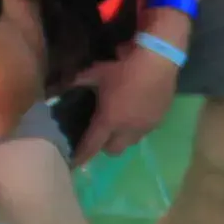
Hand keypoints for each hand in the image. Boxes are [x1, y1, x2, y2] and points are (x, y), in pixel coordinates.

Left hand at [78, 46, 177, 160]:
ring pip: (130, 142)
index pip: (92, 145)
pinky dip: (137, 126)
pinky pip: (144, 131)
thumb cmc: (124, 68)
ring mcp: (145, 127)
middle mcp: (127, 130)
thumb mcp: (97, 72)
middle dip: (105, 146)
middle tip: (101, 133)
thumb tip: (64, 84)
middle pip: (113, 150)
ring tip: (121, 121)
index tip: (75, 162)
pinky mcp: (159, 121)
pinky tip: (137, 111)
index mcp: (109, 120)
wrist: (158, 62)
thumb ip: (80, 81)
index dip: (82, 155)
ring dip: (123, 137)